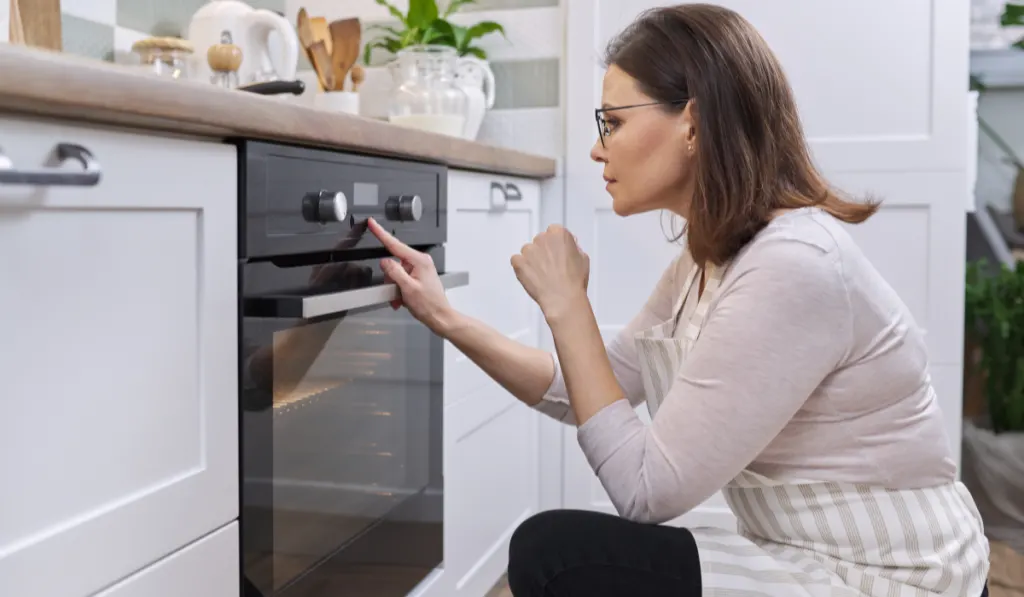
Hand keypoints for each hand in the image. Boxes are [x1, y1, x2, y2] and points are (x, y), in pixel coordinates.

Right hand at [367, 217, 454, 334]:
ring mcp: (419, 269)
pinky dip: (399, 290)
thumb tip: (384, 262)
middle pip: (394, 263)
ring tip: (400, 299)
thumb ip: (394, 272)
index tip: (372, 223)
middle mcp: (420, 262)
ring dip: (394, 288)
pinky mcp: (418, 277)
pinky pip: (402, 280)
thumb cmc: (429, 305)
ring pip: (396, 274)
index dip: (381, 233)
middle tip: (395, 292)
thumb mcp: (408, 288)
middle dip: (390, 279)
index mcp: (419, 261)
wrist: (440, 317)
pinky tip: (402, 300)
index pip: (395, 244)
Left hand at [511, 224, 589, 319]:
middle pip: (540, 240)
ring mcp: (529, 250)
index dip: (556, 244)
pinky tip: (531, 275)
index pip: (554, 231)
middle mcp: (542, 239)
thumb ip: (573, 247)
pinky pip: (516, 260)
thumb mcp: (583, 258)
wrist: (563, 298)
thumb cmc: (573, 281)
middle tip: (551, 266)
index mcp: (559, 234)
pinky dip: (521, 267)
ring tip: (542, 274)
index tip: (558, 252)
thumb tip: (568, 248)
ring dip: (532, 259)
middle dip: (544, 251)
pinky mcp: (519, 262)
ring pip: (528, 250)